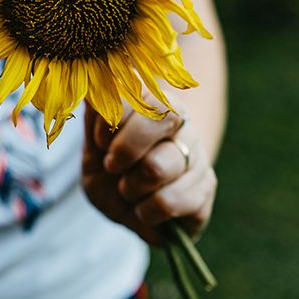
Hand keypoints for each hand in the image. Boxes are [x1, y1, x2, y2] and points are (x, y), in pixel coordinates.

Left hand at [81, 98, 216, 244]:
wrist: (128, 207)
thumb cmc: (109, 168)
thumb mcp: (93, 143)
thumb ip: (95, 116)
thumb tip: (92, 86)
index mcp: (151, 100)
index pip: (138, 92)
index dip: (111, 121)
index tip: (99, 143)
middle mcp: (181, 121)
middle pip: (162, 118)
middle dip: (125, 149)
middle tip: (112, 167)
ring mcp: (198, 153)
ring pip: (161, 165)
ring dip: (131, 187)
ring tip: (127, 191)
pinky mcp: (206, 187)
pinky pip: (171, 201)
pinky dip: (146, 212)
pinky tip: (144, 210)